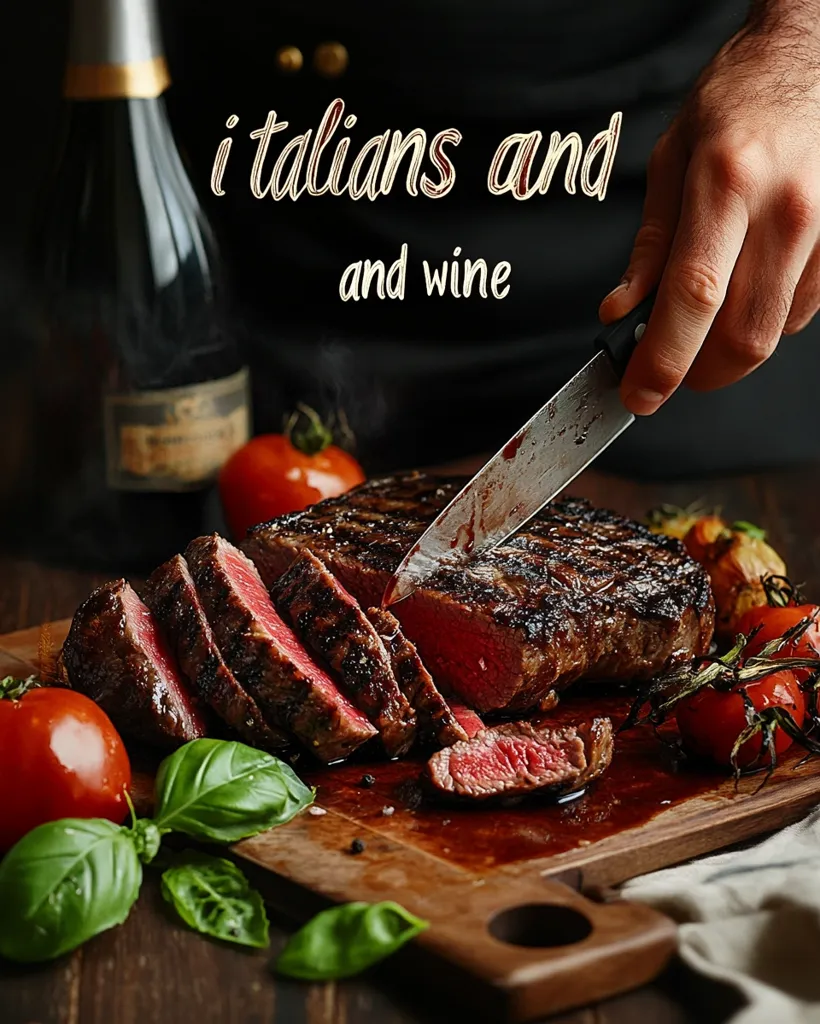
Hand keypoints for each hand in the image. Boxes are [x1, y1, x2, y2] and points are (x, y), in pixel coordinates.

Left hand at [599, 8, 819, 414]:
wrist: (807, 61)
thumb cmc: (735, 104)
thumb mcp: (670, 162)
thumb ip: (649, 246)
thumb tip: (623, 312)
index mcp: (729, 182)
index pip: (695, 295)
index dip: (665, 358)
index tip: (639, 392)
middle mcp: (786, 210)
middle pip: (745, 336)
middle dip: (698, 374)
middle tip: (664, 372)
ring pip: (774, 333)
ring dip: (726, 352)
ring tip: (698, 326)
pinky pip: (800, 313)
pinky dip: (760, 323)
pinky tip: (740, 295)